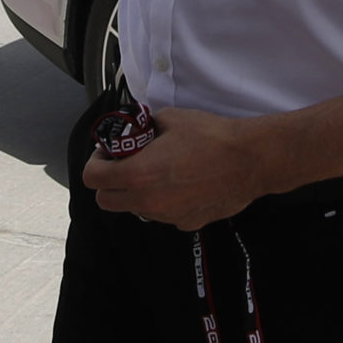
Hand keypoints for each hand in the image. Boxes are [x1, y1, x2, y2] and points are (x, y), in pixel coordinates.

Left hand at [81, 106, 269, 230]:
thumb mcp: (169, 119)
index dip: (96, 163)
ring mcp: (167, 217)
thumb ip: (145, 127)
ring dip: (136, 193)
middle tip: (125, 164)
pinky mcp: (187, 224)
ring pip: (135, 209)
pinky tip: (182, 183)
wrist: (249, 160)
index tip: (108, 153)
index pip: (93, 179)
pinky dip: (163, 201)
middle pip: (106, 201)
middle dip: (109, 182)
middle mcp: (148, 202)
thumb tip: (138, 127)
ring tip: (158, 172)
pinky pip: (163, 214)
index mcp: (138, 175)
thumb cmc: (210, 136)